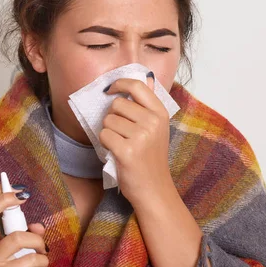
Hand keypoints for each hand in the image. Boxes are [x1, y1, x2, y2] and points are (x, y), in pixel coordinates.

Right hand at [0, 185, 48, 266]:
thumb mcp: (16, 253)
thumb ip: (25, 236)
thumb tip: (38, 226)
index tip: (18, 189)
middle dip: (6, 200)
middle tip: (25, 197)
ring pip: (19, 237)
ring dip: (38, 242)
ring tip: (42, 252)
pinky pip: (31, 259)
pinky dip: (43, 261)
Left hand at [99, 72, 173, 204]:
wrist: (154, 189)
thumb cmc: (151, 158)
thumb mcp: (157, 128)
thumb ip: (149, 103)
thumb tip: (146, 77)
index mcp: (160, 113)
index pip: (137, 86)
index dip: (119, 84)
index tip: (110, 90)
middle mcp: (153, 122)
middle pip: (117, 104)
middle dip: (113, 117)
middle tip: (122, 133)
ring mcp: (141, 136)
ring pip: (108, 120)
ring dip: (109, 132)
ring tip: (121, 144)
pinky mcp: (127, 150)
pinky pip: (104, 135)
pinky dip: (106, 144)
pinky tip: (116, 152)